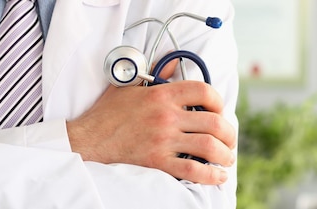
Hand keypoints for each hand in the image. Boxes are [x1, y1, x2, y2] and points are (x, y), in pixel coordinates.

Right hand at [67, 61, 235, 184]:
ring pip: (208, 146)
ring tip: (226, 158)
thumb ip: (155, 75)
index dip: (218, 100)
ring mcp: (163, 140)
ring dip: (224, 154)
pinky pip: (192, 170)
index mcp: (161, 95)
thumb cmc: (107, 114)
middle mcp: (166, 116)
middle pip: (213, 122)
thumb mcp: (129, 86)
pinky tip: (217, 176)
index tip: (220, 109)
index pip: (202, 91)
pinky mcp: (158, 162)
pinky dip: (211, 175)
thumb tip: (173, 65)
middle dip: (228, 133)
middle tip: (229, 140)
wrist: (87, 141)